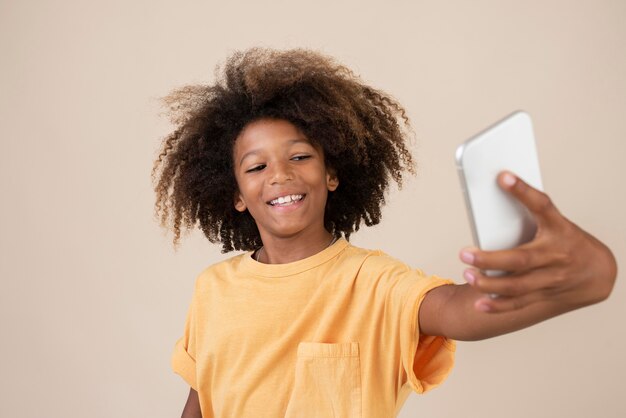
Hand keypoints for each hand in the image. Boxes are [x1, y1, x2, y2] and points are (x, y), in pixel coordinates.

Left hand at [459, 171, 616, 312]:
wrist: (597, 270)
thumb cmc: (567, 240)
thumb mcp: (554, 221)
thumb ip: (527, 212)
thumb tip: (496, 189)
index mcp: (558, 228)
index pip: (543, 206)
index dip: (524, 191)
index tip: (503, 177)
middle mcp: (556, 255)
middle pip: (521, 259)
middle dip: (490, 259)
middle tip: (465, 253)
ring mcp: (551, 278)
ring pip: (517, 285)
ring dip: (489, 283)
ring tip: (468, 274)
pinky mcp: (544, 294)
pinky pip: (519, 303)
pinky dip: (498, 305)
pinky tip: (479, 303)